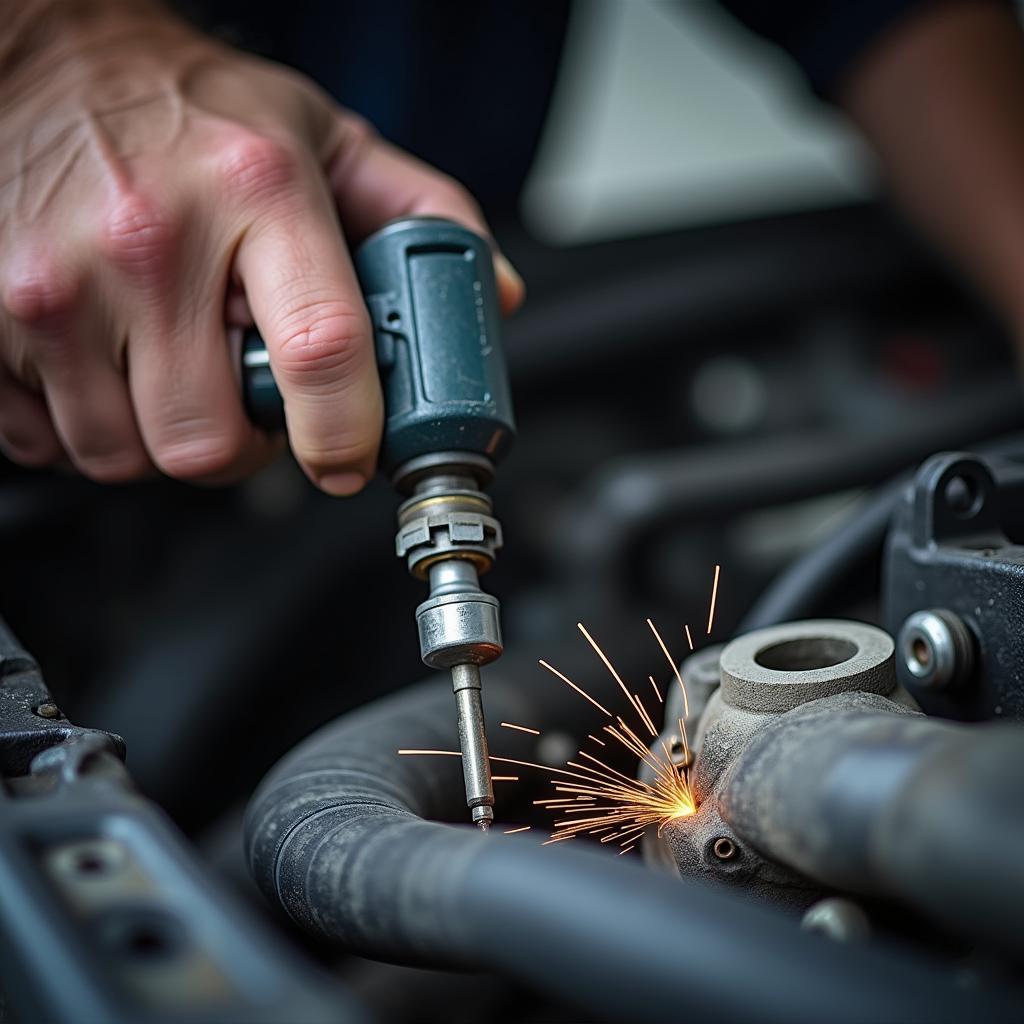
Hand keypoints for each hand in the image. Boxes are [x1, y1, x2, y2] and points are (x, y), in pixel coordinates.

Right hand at [0, 1, 523, 492]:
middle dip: (240, 448)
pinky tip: (105, 362)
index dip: (343, 434)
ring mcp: (56, 283)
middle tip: (243, 399)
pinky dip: (87, 423)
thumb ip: (420, 217)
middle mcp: (149, 239)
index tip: (346, 458)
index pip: (321, 350)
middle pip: (210, 444)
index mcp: (259, 191)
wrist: (48, 64)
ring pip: (126, 457)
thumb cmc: (196, 112)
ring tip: (170, 366)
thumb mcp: (325, 141)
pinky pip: (50, 441)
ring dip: (161, 436)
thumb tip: (490, 293)